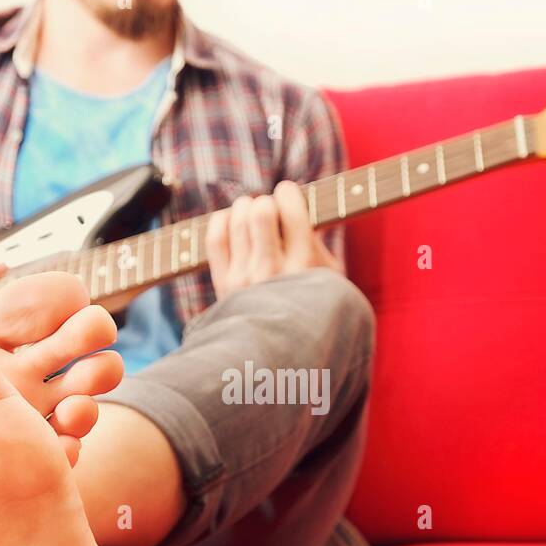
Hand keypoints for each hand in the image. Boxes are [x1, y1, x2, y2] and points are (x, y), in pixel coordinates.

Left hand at [205, 180, 342, 298]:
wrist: (284, 352)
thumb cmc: (314, 309)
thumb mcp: (330, 279)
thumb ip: (317, 244)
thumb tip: (295, 211)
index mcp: (304, 267)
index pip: (291, 211)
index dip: (288, 193)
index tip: (288, 194)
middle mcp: (272, 272)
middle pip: (261, 211)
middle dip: (265, 202)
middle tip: (269, 211)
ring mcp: (245, 279)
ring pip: (237, 219)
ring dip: (245, 209)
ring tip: (251, 216)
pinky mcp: (224, 285)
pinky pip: (215, 237)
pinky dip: (222, 220)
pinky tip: (232, 223)